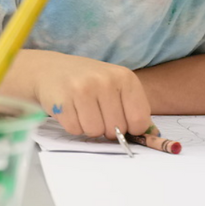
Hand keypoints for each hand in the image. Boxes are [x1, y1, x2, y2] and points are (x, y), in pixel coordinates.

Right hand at [34, 53, 152, 139]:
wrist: (50, 69)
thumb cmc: (89, 82)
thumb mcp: (116, 87)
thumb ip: (134, 109)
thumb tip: (154, 136)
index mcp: (124, 77)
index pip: (138, 120)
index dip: (130, 128)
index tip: (120, 120)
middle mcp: (104, 81)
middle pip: (116, 129)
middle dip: (107, 128)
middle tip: (96, 112)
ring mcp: (82, 89)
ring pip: (95, 132)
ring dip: (88, 128)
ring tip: (82, 110)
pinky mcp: (62, 101)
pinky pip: (75, 130)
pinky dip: (73, 125)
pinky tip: (70, 109)